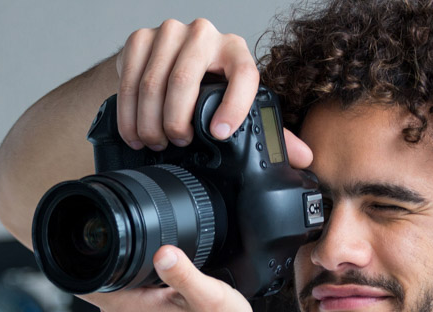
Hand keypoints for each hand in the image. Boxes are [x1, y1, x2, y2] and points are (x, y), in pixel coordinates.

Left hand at [84, 246, 254, 311]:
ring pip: (111, 278)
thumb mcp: (208, 296)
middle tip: (148, 249)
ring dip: (127, 265)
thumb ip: (183, 273)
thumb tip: (164, 252)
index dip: (90, 251)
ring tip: (160, 267)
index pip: (84, 276)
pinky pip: (124, 288)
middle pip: (95, 271)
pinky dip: (138, 276)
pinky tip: (161, 277)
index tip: (109, 237)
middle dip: (112, 251)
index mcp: (128, 306)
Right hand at [113, 17, 310, 166]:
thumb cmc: (206, 88)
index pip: (243, 73)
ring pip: (153, 82)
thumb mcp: (236, 104)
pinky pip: (129, 79)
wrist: (165, 63)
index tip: (220, 133)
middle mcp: (204, 34)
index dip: (234, 105)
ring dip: (148, 121)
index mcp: (235, 50)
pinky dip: (128, 112)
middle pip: (185, 79)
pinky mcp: (139, 38)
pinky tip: (133, 130)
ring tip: (152, 141)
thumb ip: (269, 129)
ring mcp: (169, 32)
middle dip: (175, 121)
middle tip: (174, 144)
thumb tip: (304, 158)